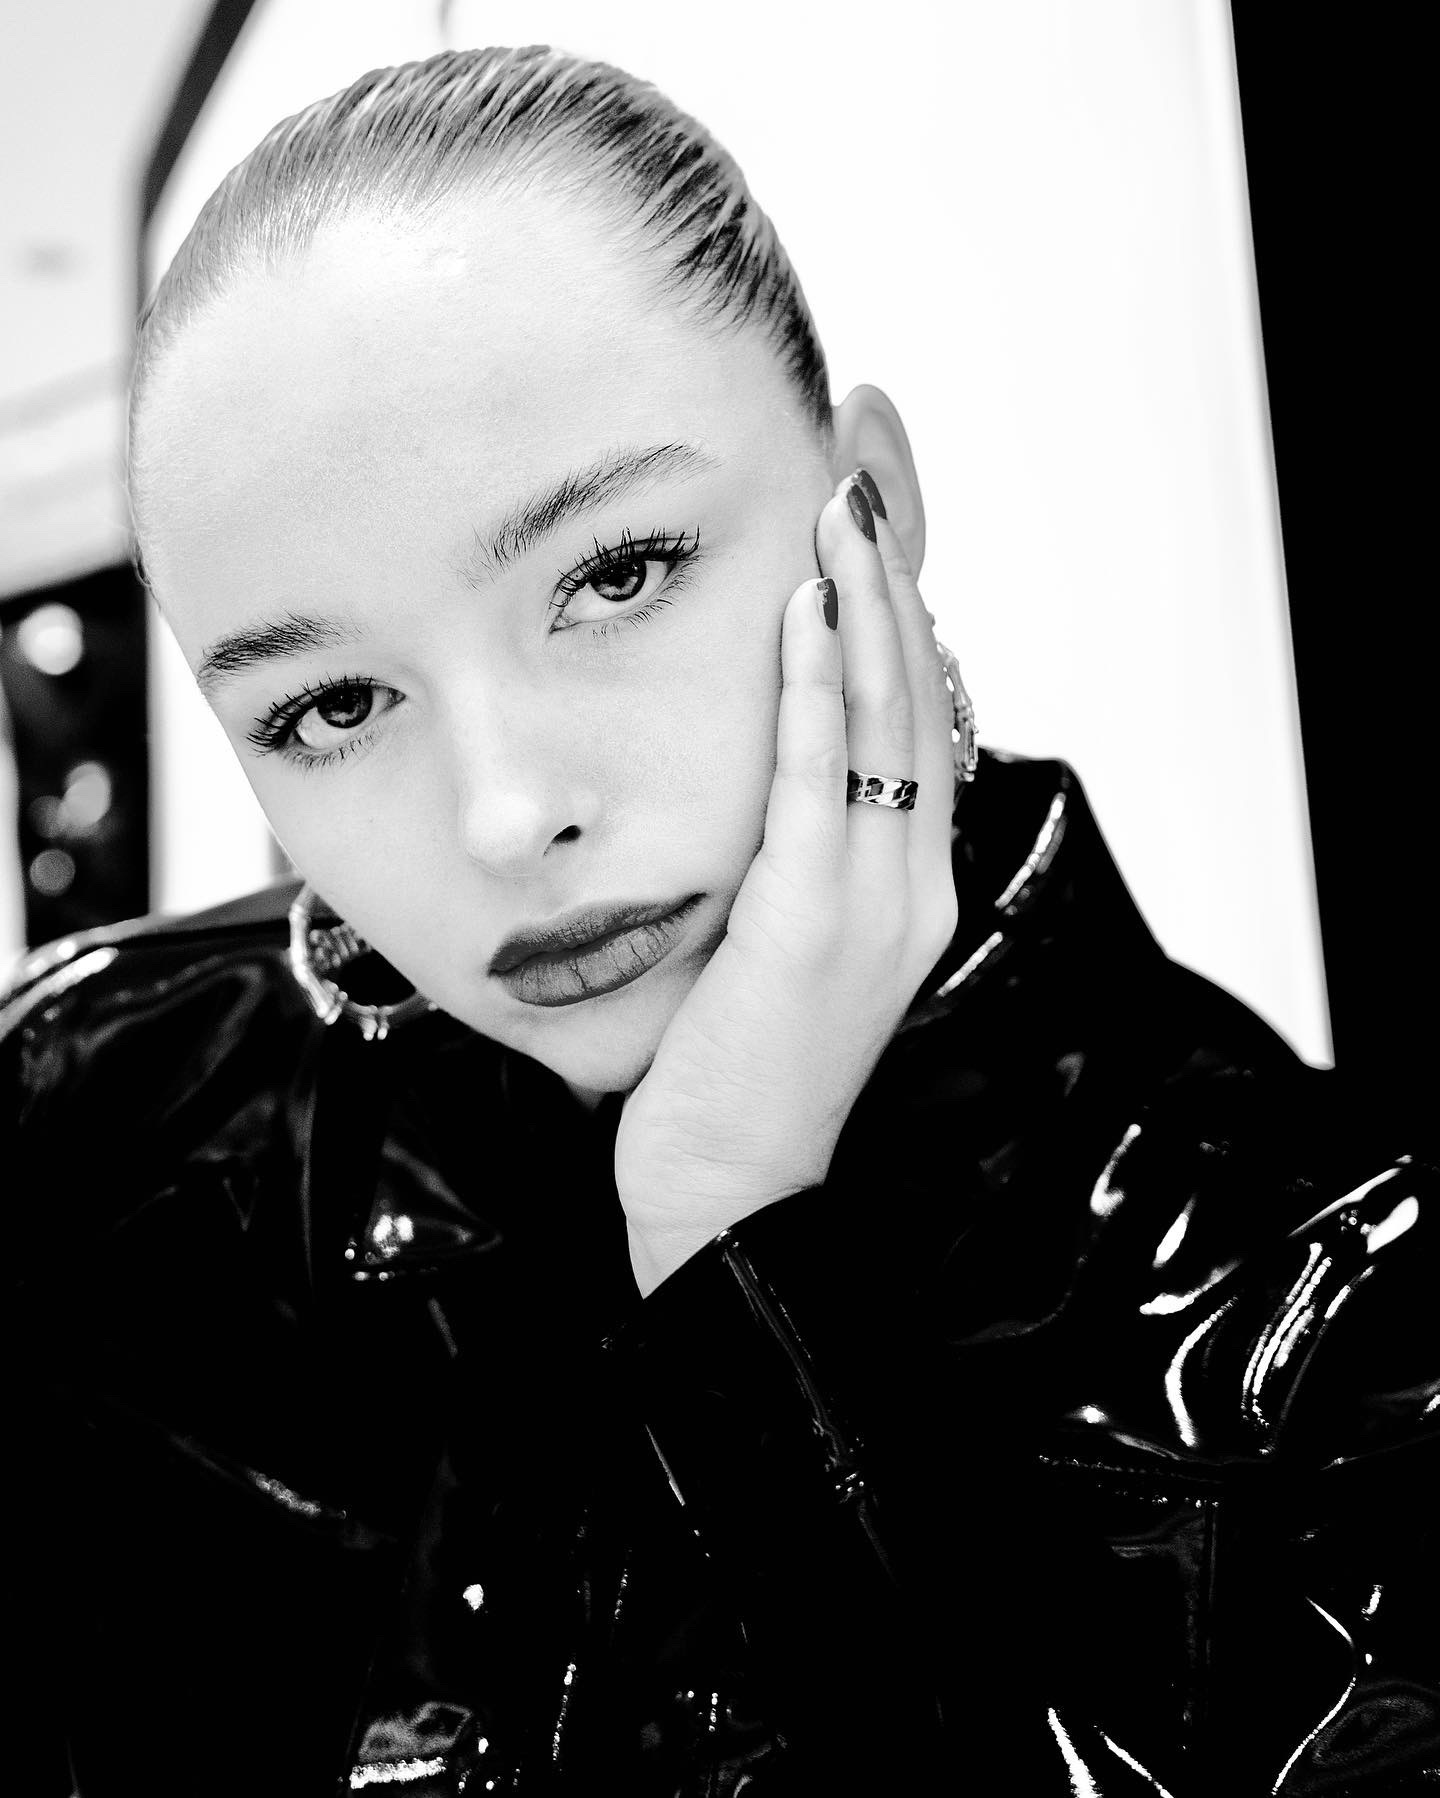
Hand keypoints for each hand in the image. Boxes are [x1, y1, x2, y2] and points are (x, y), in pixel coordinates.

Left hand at [615, 470, 960, 1295]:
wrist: (729, 1192)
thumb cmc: (740, 1070)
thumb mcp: (786, 948)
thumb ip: (802, 862)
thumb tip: (774, 779)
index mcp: (913, 891)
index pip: (922, 733)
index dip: (905, 632)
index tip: (876, 545)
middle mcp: (914, 889)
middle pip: (918, 709)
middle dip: (892, 590)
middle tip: (862, 486)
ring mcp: (875, 908)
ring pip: (883, 729)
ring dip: (863, 612)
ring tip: (843, 514)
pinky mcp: (812, 926)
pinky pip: (817, 783)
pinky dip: (811, 690)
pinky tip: (803, 614)